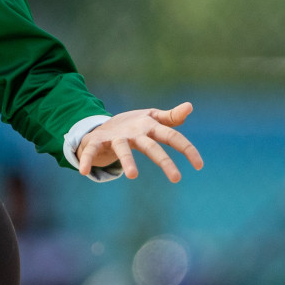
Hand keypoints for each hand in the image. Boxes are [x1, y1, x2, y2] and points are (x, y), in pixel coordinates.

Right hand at [77, 102, 203, 181]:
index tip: (200, 165)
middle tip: (177, 179)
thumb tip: (190, 106)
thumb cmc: (134, 126)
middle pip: (151, 146)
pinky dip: (88, 159)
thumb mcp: (152, 120)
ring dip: (127, 160)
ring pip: (123, 149)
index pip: (172, 137)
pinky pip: (92, 150)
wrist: (102, 125)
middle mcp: (134, 132)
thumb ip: (171, 117)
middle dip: (164, 161)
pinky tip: (84, 171)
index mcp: (149, 127)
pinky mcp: (98, 141)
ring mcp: (115, 137)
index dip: (187, 149)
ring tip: (133, 176)